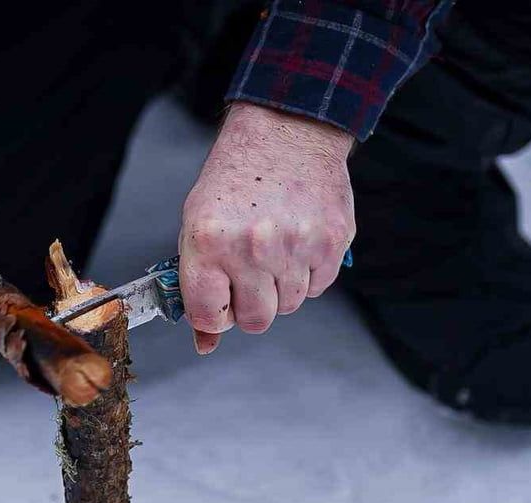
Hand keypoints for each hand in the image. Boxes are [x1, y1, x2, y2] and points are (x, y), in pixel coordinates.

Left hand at [179, 102, 354, 353]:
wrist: (286, 131)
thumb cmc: (236, 178)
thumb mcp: (198, 224)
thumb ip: (198, 283)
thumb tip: (206, 343)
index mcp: (210, 241)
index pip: (209, 316)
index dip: (212, 315)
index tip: (216, 302)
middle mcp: (253, 247)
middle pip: (255, 320)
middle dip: (249, 305)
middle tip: (248, 274)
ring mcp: (296, 246)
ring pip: (289, 306)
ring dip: (280, 288)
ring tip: (274, 249)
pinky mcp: (332, 243)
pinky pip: (317, 287)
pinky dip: (307, 273)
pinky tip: (297, 240)